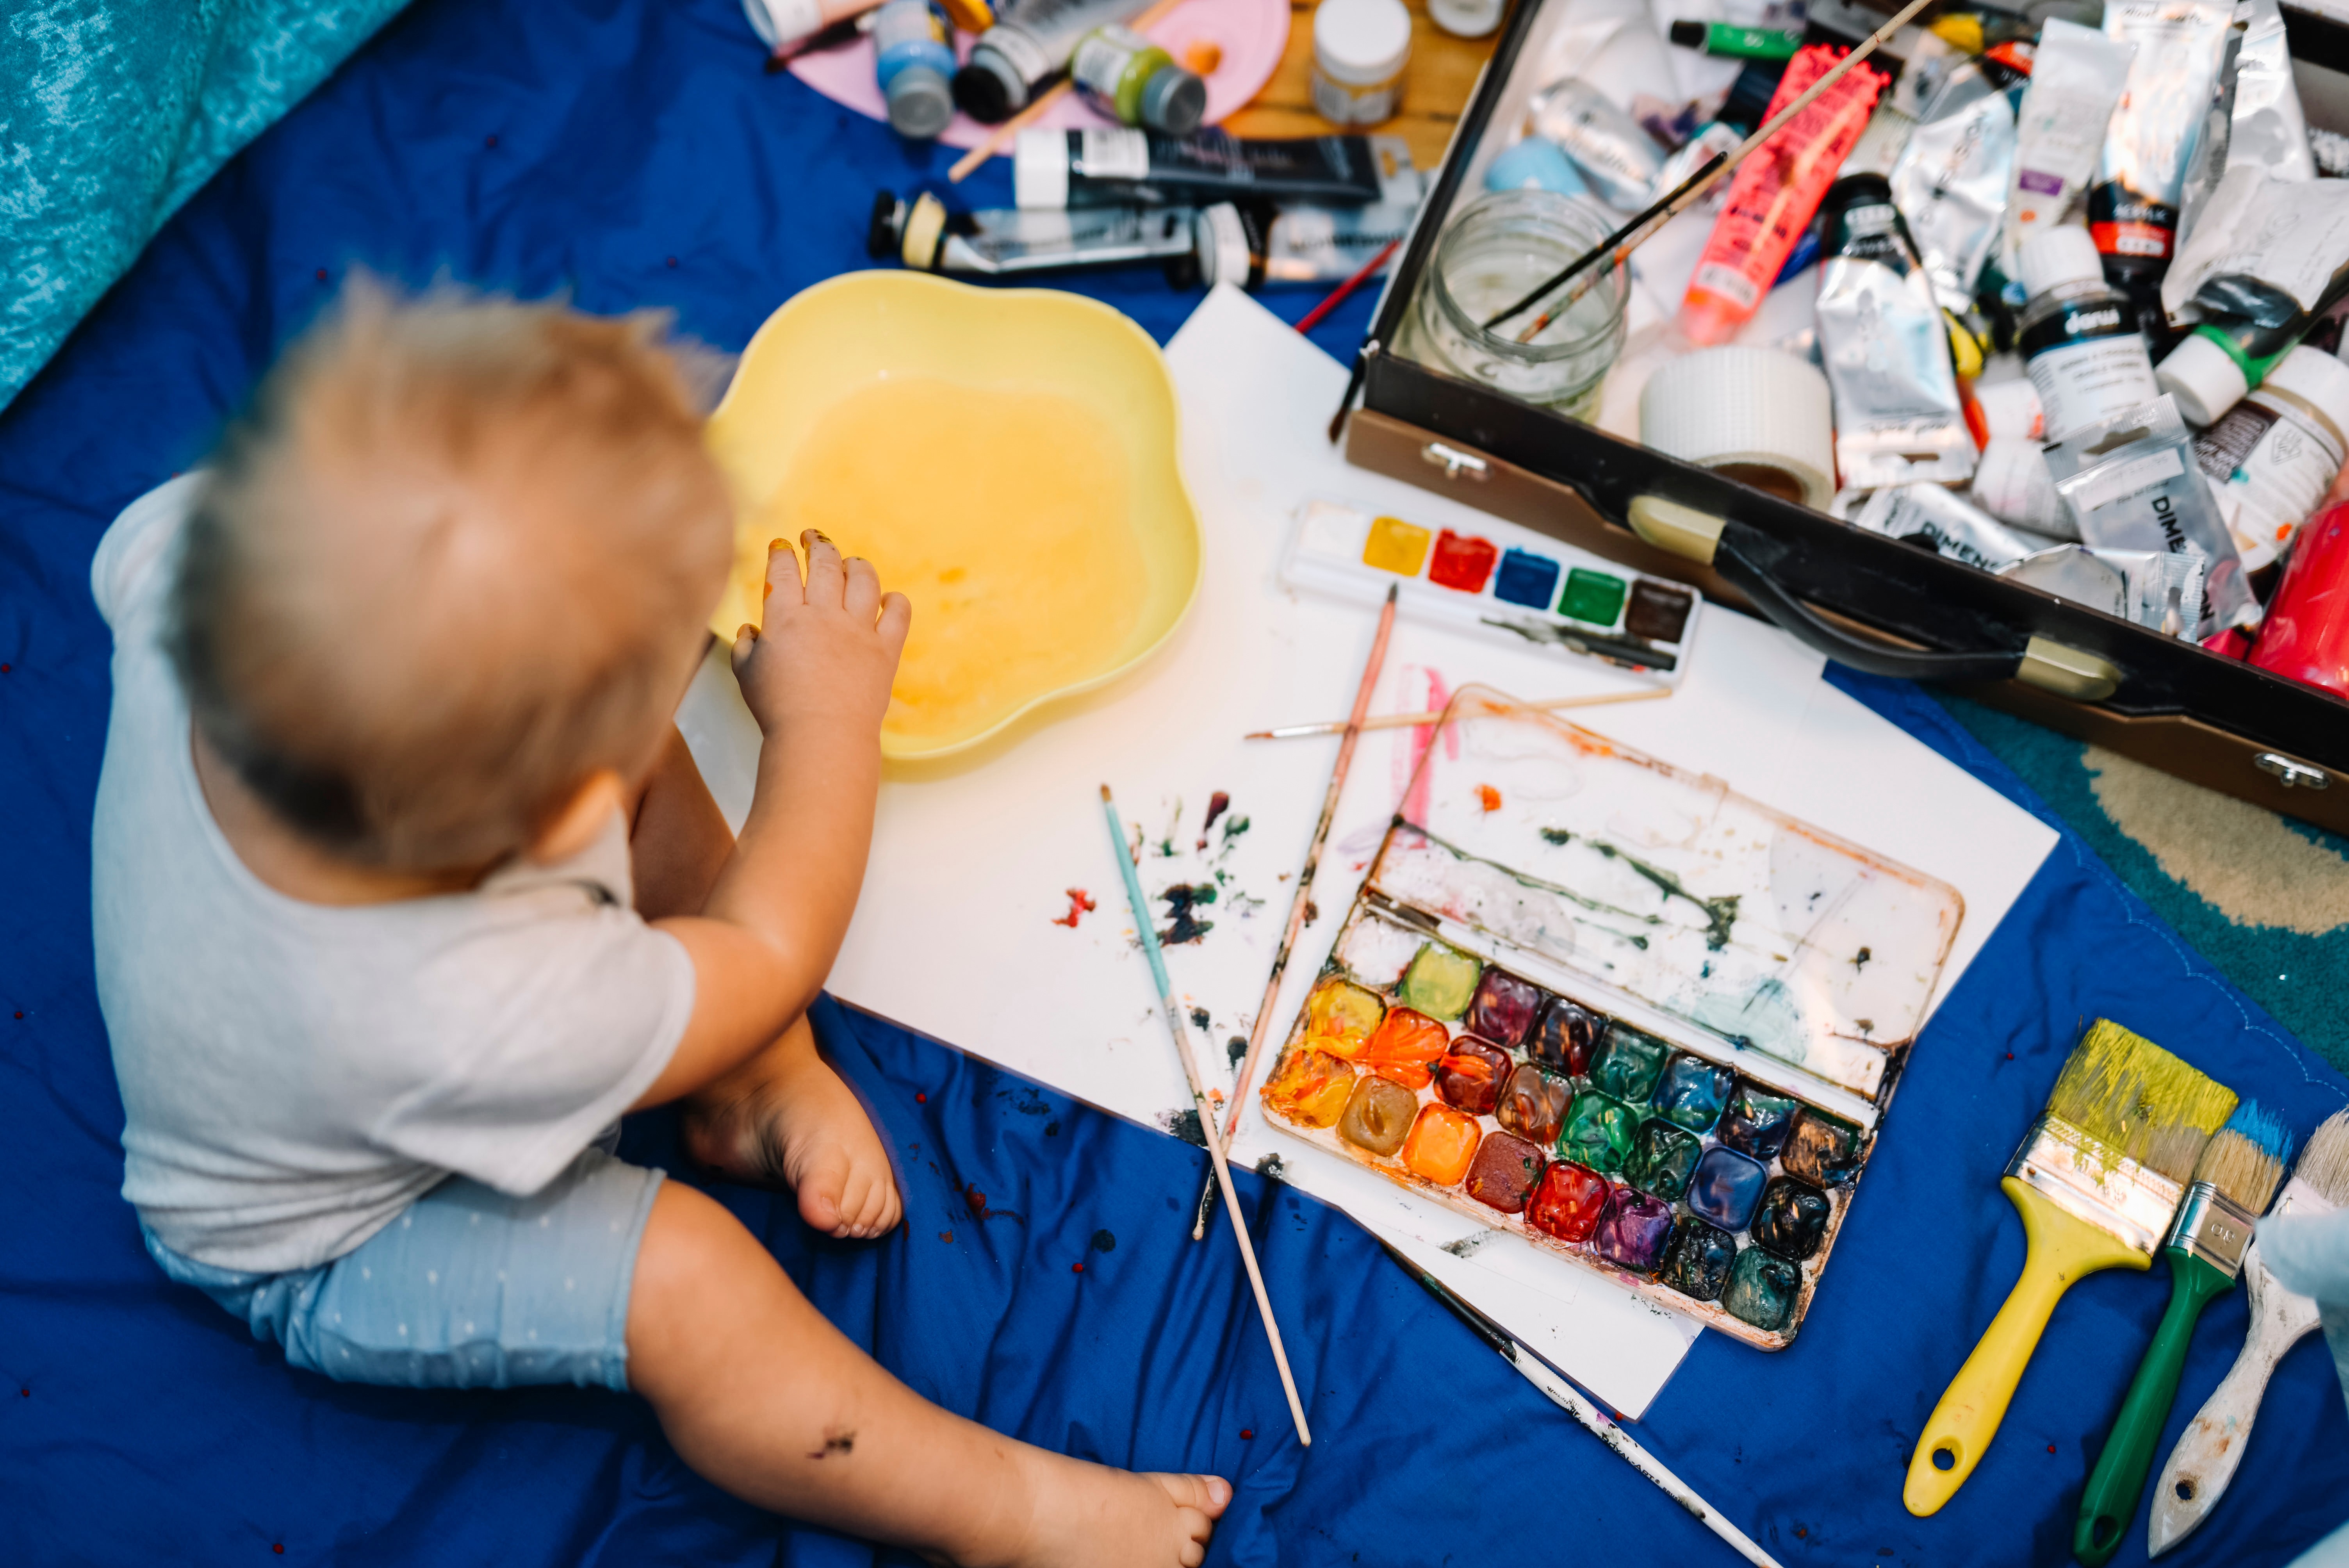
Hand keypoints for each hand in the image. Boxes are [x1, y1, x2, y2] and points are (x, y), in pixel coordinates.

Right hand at [731, 532, 910, 737]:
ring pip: (863, 579)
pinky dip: (895, 601)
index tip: (781, 547)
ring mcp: (858, 630)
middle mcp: (824, 616)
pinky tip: (888, 599)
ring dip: (857, 565)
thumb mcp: (746, 675)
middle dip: (818, 544)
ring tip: (851, 562)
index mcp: (785, 618)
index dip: (782, 554)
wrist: (822, 737)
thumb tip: (750, 630)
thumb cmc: (779, 710)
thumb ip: (746, 646)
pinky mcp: (886, 649)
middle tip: (813, 537)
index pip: (784, 571)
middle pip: (825, 563)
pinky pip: (898, 613)